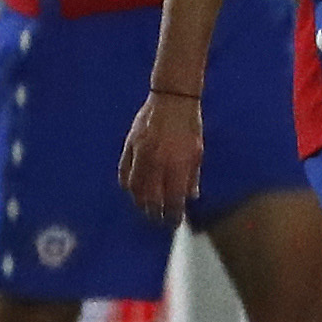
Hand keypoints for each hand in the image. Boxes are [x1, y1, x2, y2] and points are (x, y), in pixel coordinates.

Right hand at [118, 93, 204, 224]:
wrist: (171, 99)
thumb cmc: (189, 125)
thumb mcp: (197, 151)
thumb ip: (192, 175)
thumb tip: (191, 196)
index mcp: (177, 163)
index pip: (173, 198)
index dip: (173, 214)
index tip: (174, 222)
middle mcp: (157, 162)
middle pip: (151, 198)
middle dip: (155, 213)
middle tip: (159, 219)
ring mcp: (140, 154)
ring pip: (135, 189)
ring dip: (140, 202)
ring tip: (147, 209)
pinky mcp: (129, 147)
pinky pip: (124, 174)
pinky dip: (129, 186)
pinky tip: (134, 192)